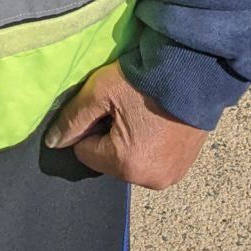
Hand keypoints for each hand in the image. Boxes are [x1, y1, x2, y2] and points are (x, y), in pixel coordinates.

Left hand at [44, 58, 208, 188]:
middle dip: (111, 136)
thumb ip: (72, 120)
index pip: (86, 153)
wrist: (197, 70)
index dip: (90, 127)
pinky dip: (150, 143)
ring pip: (131, 161)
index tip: (107, 106)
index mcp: (127, 166)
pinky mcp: (185, 166)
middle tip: (126, 106)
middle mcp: (150, 180)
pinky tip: (158, 119)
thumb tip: (53, 143)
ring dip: (131, 141)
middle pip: (109, 160)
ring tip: (144, 111)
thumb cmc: (146, 80)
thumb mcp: (100, 93)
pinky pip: (153, 159)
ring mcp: (171, 176)